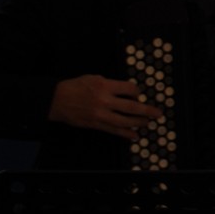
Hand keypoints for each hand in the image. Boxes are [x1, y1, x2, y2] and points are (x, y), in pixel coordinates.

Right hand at [48, 74, 162, 139]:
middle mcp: (104, 100)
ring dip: (139, 123)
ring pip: (125, 120)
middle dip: (147, 110)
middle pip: (132, 106)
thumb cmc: (73, 87)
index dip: (137, 91)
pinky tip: (134, 135)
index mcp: (104, 85)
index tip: (138, 94)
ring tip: (148, 123)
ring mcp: (100, 114)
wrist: (57, 100)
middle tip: (157, 113)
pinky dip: (126, 134)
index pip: (129, 88)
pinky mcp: (95, 124)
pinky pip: (114, 130)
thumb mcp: (93, 78)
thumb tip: (125, 91)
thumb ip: (110, 84)